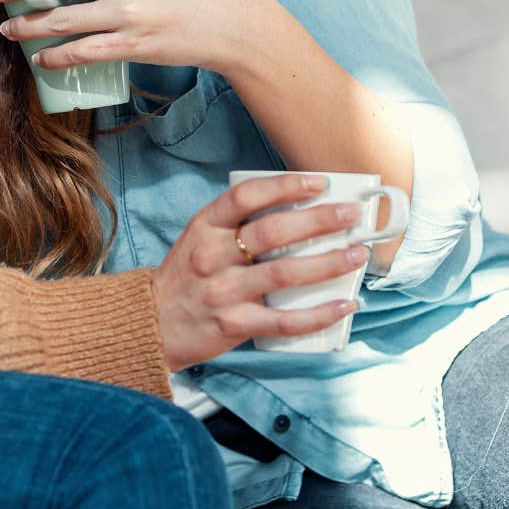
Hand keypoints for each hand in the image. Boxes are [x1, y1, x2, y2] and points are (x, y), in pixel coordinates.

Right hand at [150, 173, 371, 369]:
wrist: (152, 324)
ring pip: (285, 273)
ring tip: (357, 254)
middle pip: (273, 232)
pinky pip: (285, 320)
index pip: (246, 197)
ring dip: (328, 263)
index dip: (285, 186)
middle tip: (352, 214)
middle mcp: (212, 256)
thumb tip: (300, 216)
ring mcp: (224, 292)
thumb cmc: (185, 278)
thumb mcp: (199, 239)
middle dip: (320, 220)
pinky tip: (343, 304)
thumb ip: (236, 227)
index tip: (319, 182)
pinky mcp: (235, 325)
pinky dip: (319, 314)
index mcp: (204, 227)